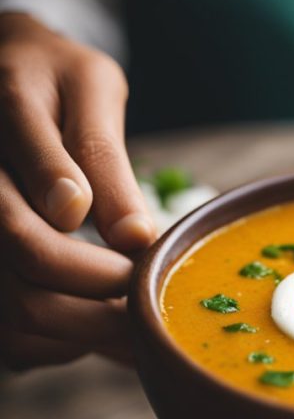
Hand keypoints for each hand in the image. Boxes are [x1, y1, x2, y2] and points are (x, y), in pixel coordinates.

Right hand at [0, 13, 156, 368]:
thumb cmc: (55, 77)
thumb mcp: (90, 88)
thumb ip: (103, 156)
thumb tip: (132, 235)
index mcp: (6, 116)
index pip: (46, 196)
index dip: (99, 245)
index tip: (141, 255)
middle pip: (28, 256)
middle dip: (103, 289)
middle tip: (153, 296)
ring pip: (13, 306)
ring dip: (85, 327)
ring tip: (138, 320)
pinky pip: (9, 331)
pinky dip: (58, 341)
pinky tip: (96, 320)